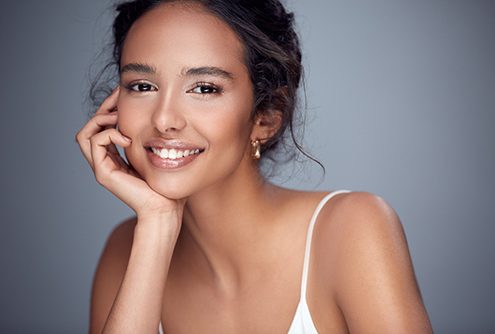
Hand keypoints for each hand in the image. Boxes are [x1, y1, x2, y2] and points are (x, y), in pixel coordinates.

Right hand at [76, 87, 184, 218]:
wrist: (166, 208)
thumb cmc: (167, 185)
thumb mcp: (160, 155)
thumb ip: (153, 141)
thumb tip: (162, 121)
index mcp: (116, 157)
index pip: (103, 127)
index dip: (111, 108)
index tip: (124, 95)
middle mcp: (106, 161)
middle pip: (91, 127)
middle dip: (105, 108)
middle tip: (120, 98)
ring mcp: (103, 168)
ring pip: (85, 133)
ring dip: (102, 119)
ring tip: (121, 118)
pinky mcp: (104, 173)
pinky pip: (94, 142)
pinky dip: (108, 133)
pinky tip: (128, 137)